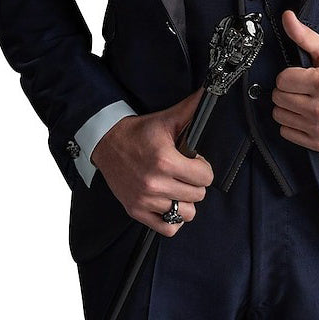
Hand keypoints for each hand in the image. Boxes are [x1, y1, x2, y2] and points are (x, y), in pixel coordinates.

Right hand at [90, 87, 213, 236]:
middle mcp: (155, 183)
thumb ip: (192, 109)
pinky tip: (170, 203)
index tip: (194, 162)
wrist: (107, 143)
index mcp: (165, 160)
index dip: (203, 168)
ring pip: (186, 213)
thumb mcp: (167, 119)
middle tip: (185, 173)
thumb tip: (211, 91)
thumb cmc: (140, 133)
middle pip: (198, 195)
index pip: (205, 177)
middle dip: (195, 183)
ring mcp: (145, 200)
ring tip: (177, 188)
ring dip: (185, 201)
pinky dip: (172, 219)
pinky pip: (168, 228)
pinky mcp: (136, 211)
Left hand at [271, 10, 318, 151]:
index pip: (282, 80)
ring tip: (304, 100)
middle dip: (288, 90)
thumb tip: (287, 18)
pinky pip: (287, 133)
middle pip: (279, 98)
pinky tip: (306, 115)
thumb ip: (304, 35)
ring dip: (288, 107)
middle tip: (303, 87)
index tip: (301, 75)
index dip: (289, 75)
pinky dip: (293, 124)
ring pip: (280, 115)